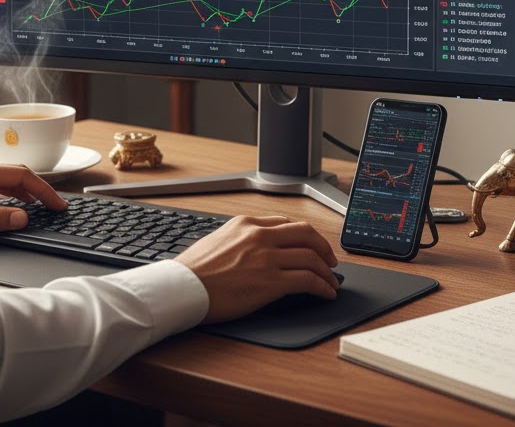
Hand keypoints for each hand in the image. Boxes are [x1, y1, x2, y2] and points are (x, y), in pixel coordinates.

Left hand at [0, 161, 66, 241]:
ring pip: (8, 177)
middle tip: (55, 205)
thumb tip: (22, 217)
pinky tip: (17, 201)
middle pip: (19, 173)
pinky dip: (13, 190)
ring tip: (42, 205)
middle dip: (40, 189)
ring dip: (27, 190)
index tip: (57, 204)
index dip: (44, 190)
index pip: (22, 176)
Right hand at [175, 214, 339, 322]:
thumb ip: (241, 239)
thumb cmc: (193, 270)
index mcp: (246, 223)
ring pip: (311, 256)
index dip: (305, 235)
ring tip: (331, 281)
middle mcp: (259, 235)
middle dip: (323, 247)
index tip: (311, 245)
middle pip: (305, 233)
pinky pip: (307, 280)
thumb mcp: (218, 240)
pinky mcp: (270, 282)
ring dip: (326, 270)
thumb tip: (255, 250)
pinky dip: (322, 286)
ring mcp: (266, 258)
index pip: (286, 223)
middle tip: (330, 260)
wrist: (182, 287)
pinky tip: (325, 292)